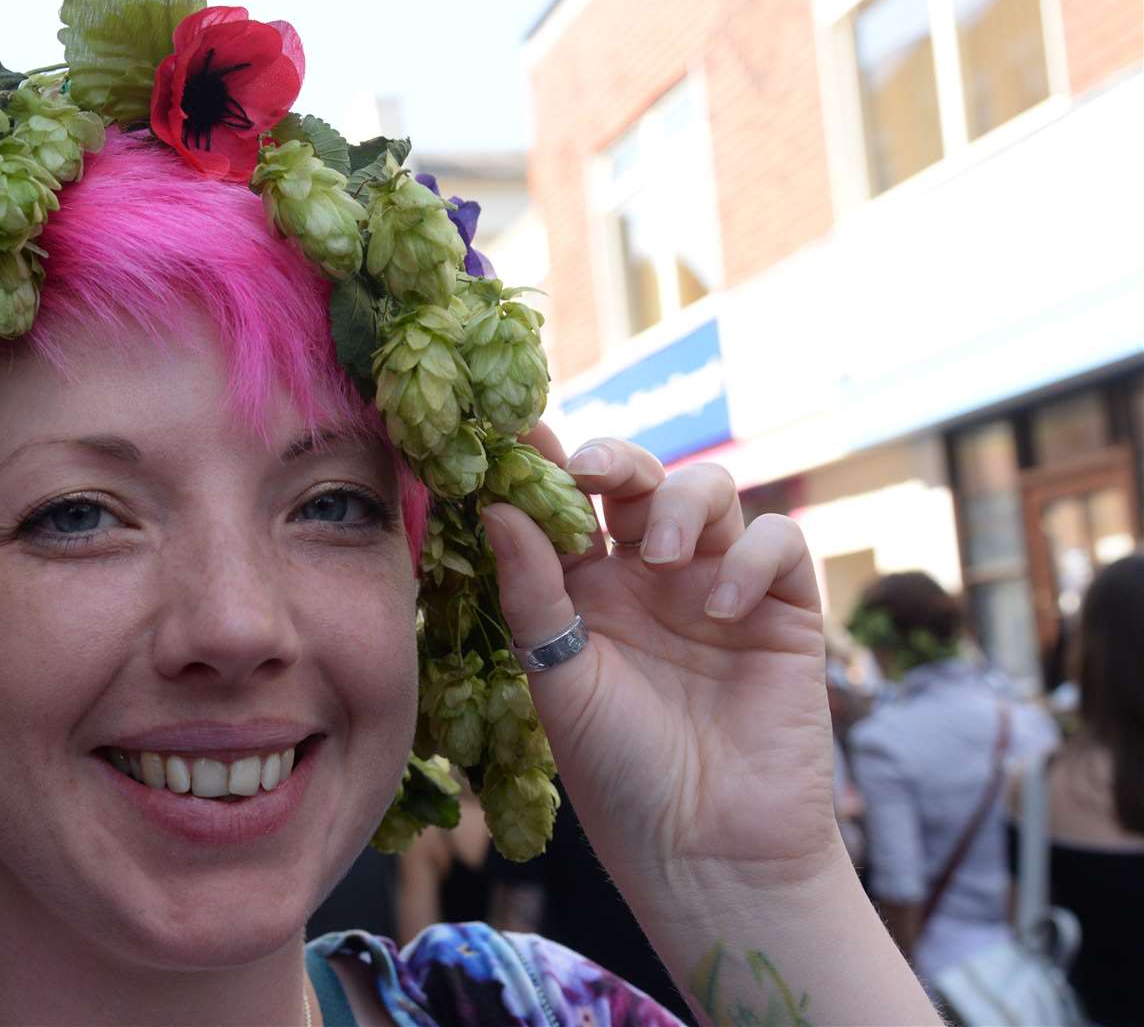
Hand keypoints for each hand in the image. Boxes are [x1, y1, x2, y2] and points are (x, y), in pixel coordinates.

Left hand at [482, 426, 836, 894]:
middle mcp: (648, 578)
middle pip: (636, 480)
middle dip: (613, 461)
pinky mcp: (783, 608)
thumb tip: (497, 505)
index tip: (510, 432)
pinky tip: (724, 604)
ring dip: (680, 505)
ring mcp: (717, 586)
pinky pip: (775, 542)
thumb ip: (533, 590)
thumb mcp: (556, 677)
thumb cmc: (618, 773)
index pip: (564, 506)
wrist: (706, 849)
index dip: (542, 466)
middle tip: (589, 473)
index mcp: (584, 590)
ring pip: (708, 490)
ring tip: (658, 559)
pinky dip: (751, 555)